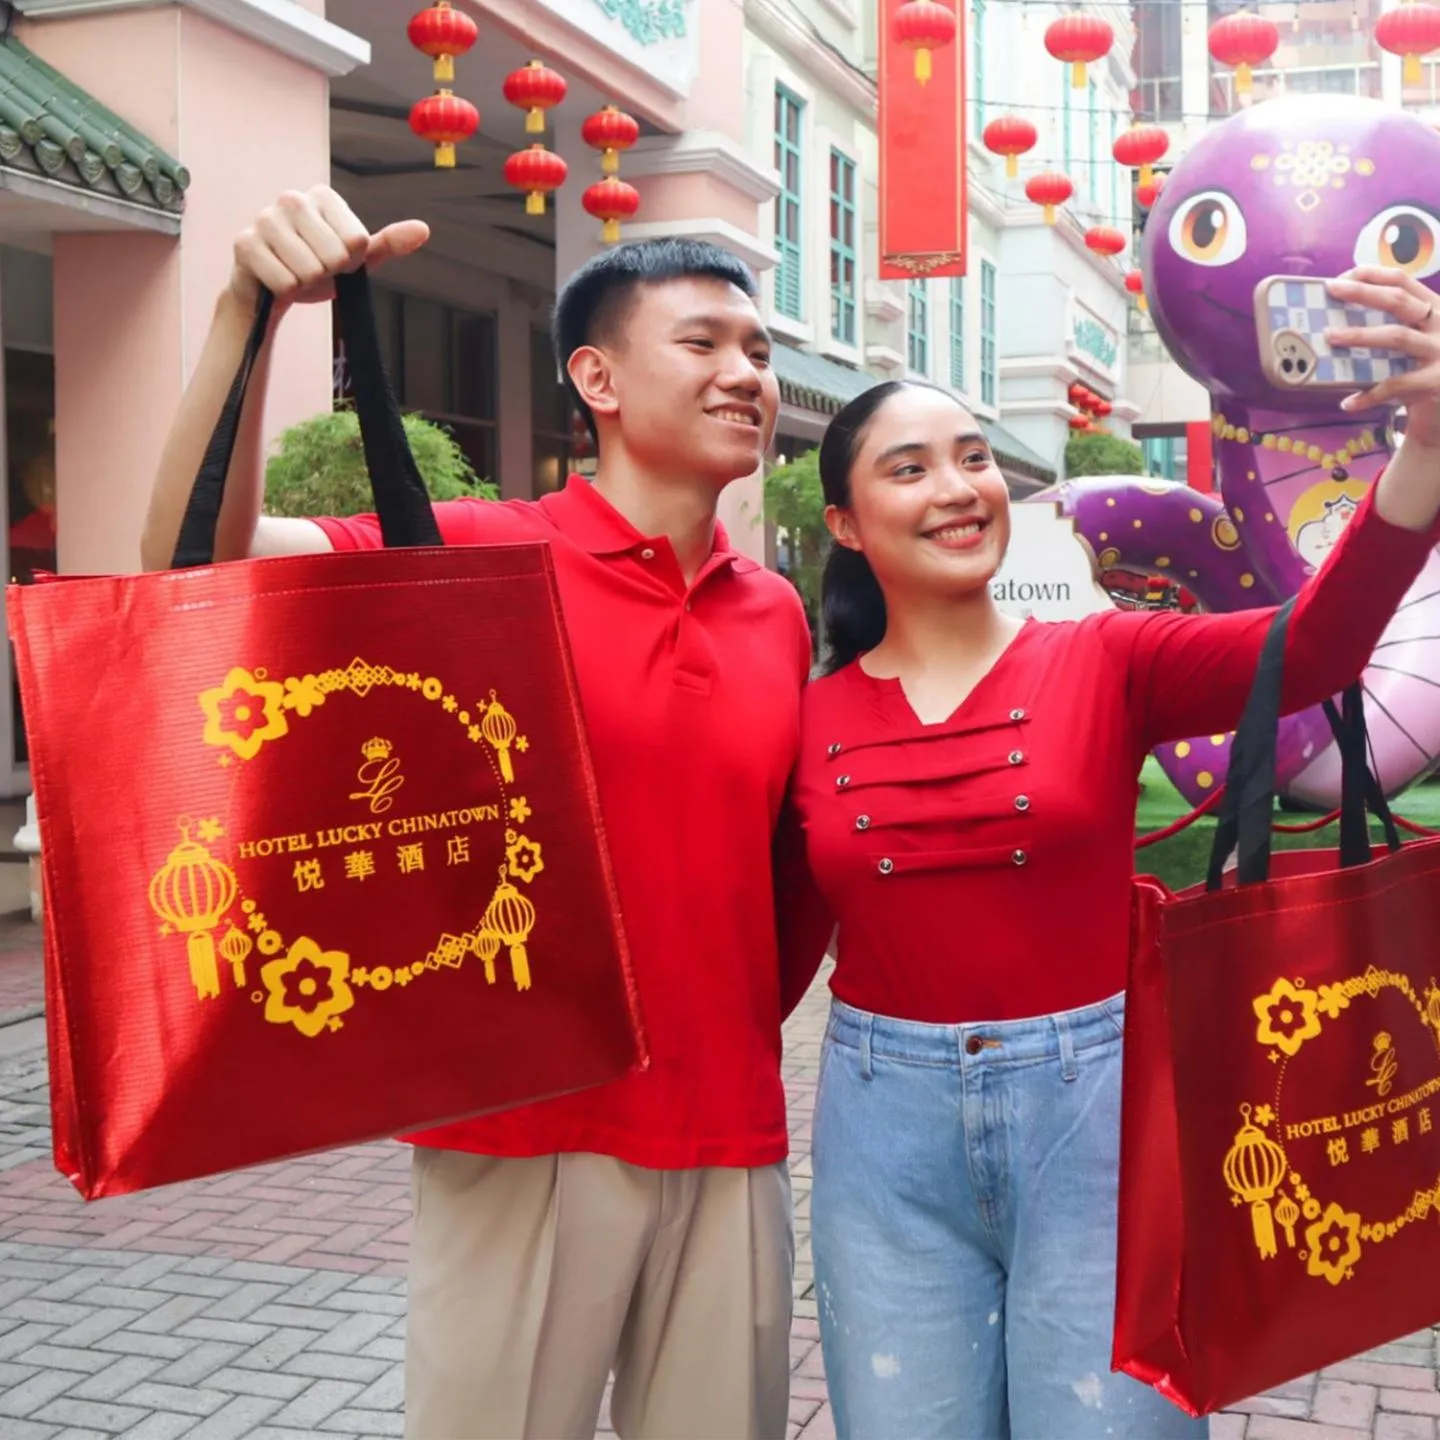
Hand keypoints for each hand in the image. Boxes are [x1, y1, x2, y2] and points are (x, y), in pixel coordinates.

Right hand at [226, 185, 429, 314]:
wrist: (276, 289)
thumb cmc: (320, 269)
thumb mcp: (359, 258)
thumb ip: (389, 243)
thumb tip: (423, 230)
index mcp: (323, 196)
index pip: (357, 241)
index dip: (351, 261)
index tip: (338, 260)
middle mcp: (292, 199)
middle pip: (335, 256)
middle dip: (329, 273)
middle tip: (315, 269)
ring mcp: (265, 219)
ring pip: (309, 270)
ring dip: (306, 283)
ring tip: (297, 273)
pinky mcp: (245, 244)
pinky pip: (284, 281)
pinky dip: (286, 290)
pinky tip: (277, 279)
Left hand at [1325, 267, 1439, 445]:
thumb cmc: (1430, 361)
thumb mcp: (1422, 334)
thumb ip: (1397, 324)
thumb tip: (1343, 319)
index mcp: (1434, 307)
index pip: (1402, 281)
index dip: (1372, 275)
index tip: (1341, 277)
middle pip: (1398, 301)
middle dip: (1363, 292)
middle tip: (1332, 290)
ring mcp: (1439, 350)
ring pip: (1397, 336)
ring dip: (1360, 335)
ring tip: (1330, 336)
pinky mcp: (1435, 380)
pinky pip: (1396, 385)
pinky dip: (1369, 395)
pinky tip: (1348, 403)